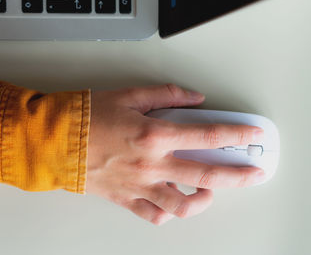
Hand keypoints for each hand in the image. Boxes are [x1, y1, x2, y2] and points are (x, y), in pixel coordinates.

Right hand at [86, 84, 264, 224]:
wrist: (55, 140)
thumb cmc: (87, 117)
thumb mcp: (129, 95)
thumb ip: (167, 95)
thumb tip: (194, 98)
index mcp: (154, 135)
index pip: (207, 135)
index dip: (236, 134)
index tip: (252, 135)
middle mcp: (152, 164)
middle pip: (207, 175)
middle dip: (239, 175)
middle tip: (255, 173)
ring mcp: (140, 185)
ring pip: (182, 205)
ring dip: (204, 200)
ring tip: (212, 192)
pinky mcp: (126, 198)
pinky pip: (153, 215)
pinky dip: (168, 213)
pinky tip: (175, 203)